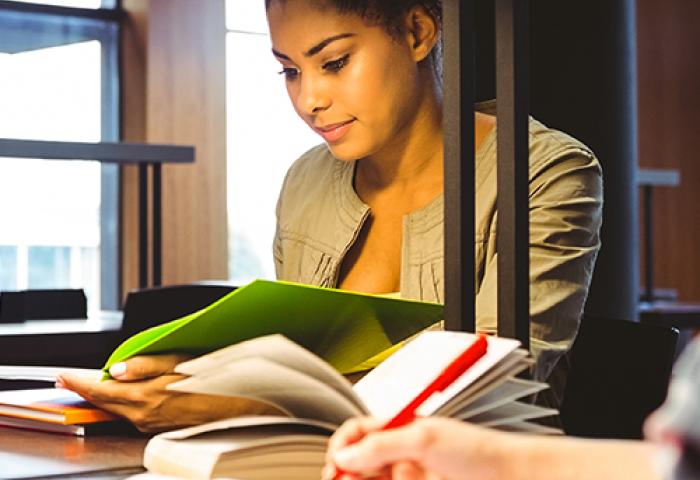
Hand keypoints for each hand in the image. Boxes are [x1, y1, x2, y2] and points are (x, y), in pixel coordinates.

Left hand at [57, 354, 280, 432]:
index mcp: (145, 396)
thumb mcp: (179, 362)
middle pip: (105, 402)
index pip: (100, 390)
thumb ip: (144, 365)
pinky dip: (126, 403)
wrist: (239, 408)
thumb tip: (116, 368)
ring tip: (101, 382)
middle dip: (87, 390)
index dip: (78, 382)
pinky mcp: (159, 429)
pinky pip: (134, 415)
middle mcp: (143, 416)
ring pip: (119, 409)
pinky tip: (131, 393)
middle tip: (71, 380)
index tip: (63, 376)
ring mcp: (150, 425)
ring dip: (108, 396)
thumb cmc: (214, 381)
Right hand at [323, 416, 510, 479]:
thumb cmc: (479, 451)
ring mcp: (409, 477)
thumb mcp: (424, 441)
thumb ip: (381, 446)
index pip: (357, 433)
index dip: (342, 447)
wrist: (511, 477)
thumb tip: (345, 456)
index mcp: (400, 429)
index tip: (335, 466)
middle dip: (348, 475)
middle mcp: (401, 454)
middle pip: (359, 465)